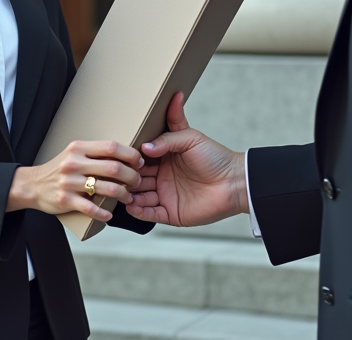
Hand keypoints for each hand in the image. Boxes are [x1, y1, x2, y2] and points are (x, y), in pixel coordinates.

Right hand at [7, 140, 143, 222]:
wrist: (32, 185)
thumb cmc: (59, 168)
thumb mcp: (74, 153)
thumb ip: (94, 153)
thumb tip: (124, 155)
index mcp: (78, 148)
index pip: (110, 147)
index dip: (129, 154)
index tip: (138, 161)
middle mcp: (74, 163)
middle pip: (112, 167)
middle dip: (131, 176)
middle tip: (137, 181)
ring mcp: (70, 182)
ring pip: (105, 188)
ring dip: (122, 194)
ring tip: (128, 197)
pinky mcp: (65, 200)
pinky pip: (90, 208)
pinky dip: (103, 213)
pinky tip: (109, 214)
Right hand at [126, 92, 247, 226]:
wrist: (235, 182)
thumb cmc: (216, 157)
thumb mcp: (191, 138)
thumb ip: (167, 138)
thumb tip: (145, 146)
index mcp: (165, 156)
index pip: (142, 157)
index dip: (132, 156)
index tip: (120, 154)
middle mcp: (162, 176)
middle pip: (137, 177)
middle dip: (127, 176)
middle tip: (116, 174)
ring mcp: (165, 195)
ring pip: (140, 196)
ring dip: (129, 194)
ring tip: (120, 191)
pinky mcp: (171, 212)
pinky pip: (150, 214)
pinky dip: (139, 211)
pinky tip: (130, 206)